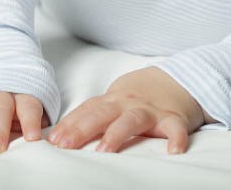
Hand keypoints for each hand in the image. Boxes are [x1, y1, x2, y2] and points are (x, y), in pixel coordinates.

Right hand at [0, 92, 49, 153]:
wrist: (5, 69)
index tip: (32, 138)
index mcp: (22, 94)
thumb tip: (49, 144)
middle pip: (0, 106)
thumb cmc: (21, 103)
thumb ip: (36, 122)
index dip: (30, 120)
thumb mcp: (33, 108)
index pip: (28, 105)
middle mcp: (0, 92)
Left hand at [46, 67, 211, 154]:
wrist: (177, 80)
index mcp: (112, 101)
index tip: (53, 140)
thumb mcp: (115, 100)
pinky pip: (175, 128)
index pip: (87, 111)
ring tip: (104, 150)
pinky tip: (173, 152)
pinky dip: (175, 139)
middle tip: (65, 145)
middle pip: (102, 114)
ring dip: (117, 134)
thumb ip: (94, 114)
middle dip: (82, 129)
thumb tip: (61, 135)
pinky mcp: (173, 118)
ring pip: (131, 120)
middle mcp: (128, 103)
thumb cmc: (139, 95)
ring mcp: (150, 110)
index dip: (69, 124)